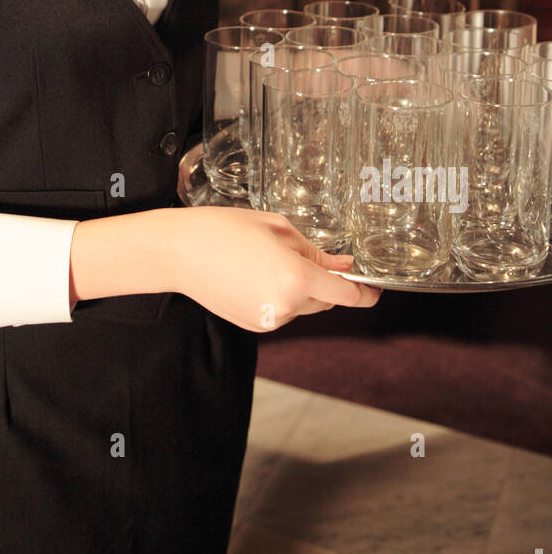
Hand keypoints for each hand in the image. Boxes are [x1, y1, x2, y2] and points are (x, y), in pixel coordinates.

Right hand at [171, 205, 381, 332]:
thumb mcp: (277, 228)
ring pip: (302, 306)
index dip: (366, 293)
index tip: (375, 289)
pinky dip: (278, 296)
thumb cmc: (224, 230)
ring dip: (299, 289)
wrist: (178, 252)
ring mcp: (269, 320)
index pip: (348, 295)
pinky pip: (280, 312)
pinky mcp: (253, 324)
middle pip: (325, 301)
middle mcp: (286, 306)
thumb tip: (343, 266)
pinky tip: (253, 275)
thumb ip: (316, 251)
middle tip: (300, 254)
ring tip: (265, 260)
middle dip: (323, 282)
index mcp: (297, 279)